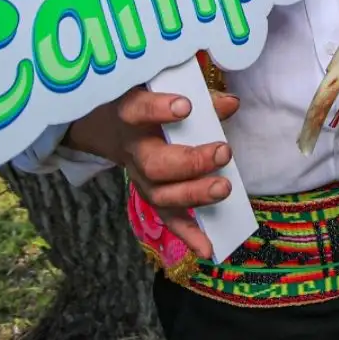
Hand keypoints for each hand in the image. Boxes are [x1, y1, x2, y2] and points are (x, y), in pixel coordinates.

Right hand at [65, 85, 240, 260]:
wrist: (108, 123)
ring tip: (224, 189)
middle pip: (154, 164)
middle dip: (191, 162)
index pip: (137, 110)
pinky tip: (209, 249)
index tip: (185, 106)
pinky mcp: (150, 196)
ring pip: (160, 195)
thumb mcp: (164, 90)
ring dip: (194, 195)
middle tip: (223, 152)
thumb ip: (200, 96)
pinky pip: (168, 219)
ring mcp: (139, 177)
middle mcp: (132, 149)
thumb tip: (230, 104)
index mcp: (131, 114)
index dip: (158, 110)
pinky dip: (188, 235)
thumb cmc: (148, 101)